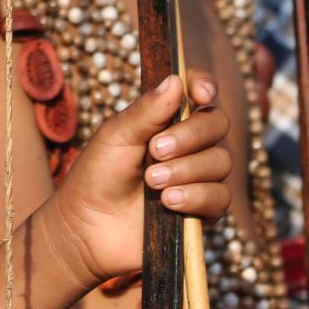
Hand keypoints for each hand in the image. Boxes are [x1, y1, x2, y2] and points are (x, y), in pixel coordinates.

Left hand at [49, 71, 231, 280]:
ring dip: (186, 169)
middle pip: (217, 124)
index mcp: (167, 119)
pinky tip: (168, 202)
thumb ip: (147, 111)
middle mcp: (189, 145)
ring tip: (152, 182)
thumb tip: (177, 80)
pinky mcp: (203, 212)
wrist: (87, 227)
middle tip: (154, 151)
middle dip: (190, 135)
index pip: (200, 94)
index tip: (200, 93)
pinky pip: (219, 197)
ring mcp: (198, 177)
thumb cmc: (97, 175)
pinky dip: (195, 196)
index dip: (205, 86)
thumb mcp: (116, 136)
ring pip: (221, 162)